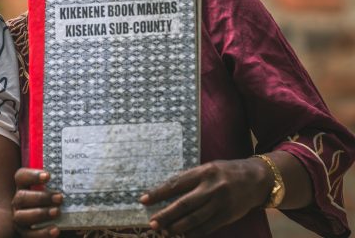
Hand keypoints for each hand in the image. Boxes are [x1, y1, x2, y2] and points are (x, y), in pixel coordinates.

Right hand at [12, 168, 62, 236]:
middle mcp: (19, 201)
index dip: (32, 175)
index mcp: (24, 186)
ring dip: (40, 214)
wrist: (50, 219)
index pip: (21, 176)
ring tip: (57, 212)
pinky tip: (56, 229)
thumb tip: (78, 179)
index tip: (48, 176)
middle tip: (59, 198)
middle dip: (41, 198)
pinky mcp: (25, 232)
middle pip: (22, 197)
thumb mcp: (54, 189)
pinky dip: (43, 233)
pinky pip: (30, 235)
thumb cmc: (53, 199)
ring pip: (21, 216)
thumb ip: (60, 183)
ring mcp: (20, 217)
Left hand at [142, 158, 271, 236]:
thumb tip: (167, 193)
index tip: (143, 200)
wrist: (257, 179)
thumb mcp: (208, 168)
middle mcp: (212, 187)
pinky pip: (208, 227)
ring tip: (164, 231)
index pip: (176, 184)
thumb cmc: (225, 172)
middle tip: (152, 223)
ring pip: (195, 219)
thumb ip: (191, 179)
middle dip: (166, 215)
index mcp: (204, 172)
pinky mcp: (228, 216)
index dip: (158, 193)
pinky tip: (183, 235)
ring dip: (178, 227)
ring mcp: (221, 203)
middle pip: (184, 204)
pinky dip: (194, 233)